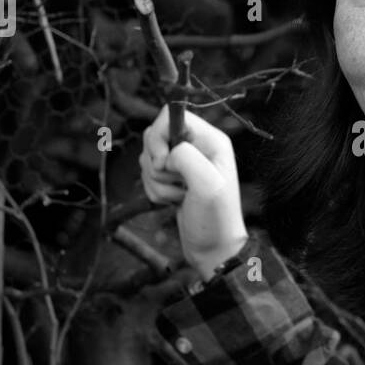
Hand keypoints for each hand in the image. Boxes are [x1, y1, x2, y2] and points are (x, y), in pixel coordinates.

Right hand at [139, 106, 247, 277]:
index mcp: (211, 139)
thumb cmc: (216, 219)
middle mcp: (197, 147)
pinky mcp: (173, 179)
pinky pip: (148, 176)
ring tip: (180, 197)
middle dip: (156, 165)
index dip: (158, 136)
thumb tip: (168, 152)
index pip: (171, 116)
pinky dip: (155, 191)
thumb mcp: (207, 185)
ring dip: (156, 182)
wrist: (213, 248)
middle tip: (177, 183)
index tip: (162, 161)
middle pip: (154, 136)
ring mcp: (184, 163)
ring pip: (148, 159)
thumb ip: (187, 158)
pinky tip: (174, 202)